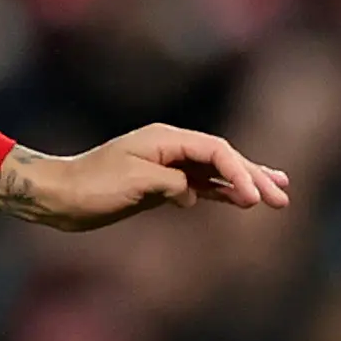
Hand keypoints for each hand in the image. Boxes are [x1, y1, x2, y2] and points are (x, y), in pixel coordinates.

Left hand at [0, 127, 289, 230]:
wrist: (58, 195)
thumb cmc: (89, 188)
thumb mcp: (132, 184)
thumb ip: (169, 184)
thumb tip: (192, 193)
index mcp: (165, 139)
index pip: (215, 151)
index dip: (239, 173)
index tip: (254, 198)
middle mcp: (169, 147)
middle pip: (222, 158)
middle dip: (253, 176)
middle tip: (283, 196)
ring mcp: (167, 165)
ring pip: (215, 172)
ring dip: (243, 183)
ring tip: (276, 194)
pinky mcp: (160, 184)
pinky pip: (199, 186)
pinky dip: (220, 193)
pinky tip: (238, 200)